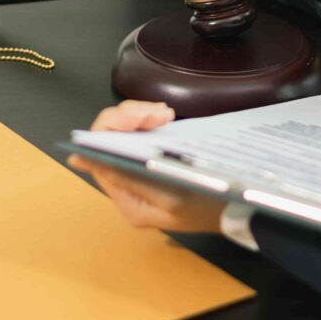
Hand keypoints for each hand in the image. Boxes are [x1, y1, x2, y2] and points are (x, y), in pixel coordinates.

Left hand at [68, 100, 224, 232]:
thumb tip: (80, 159)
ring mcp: (139, 171)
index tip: (140, 116)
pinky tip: (165, 117)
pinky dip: (149, 120)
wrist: (240, 208)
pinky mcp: (152, 160)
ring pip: (123, 131)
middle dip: (130, 117)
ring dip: (140, 115)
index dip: (113, 128)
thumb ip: (127, 177)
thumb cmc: (209, 207)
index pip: (98, 154)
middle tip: (160, 111)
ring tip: (165, 113)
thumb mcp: (170, 196)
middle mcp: (127, 184)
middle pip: (109, 138)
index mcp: (127, 198)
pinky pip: (138, 133)